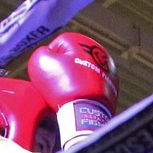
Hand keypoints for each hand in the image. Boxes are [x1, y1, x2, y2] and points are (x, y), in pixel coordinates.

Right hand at [28, 33, 118, 150]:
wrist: (84, 112)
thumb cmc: (61, 86)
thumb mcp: (40, 62)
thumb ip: (42, 52)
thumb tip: (48, 53)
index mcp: (80, 40)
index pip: (58, 46)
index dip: (51, 61)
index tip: (51, 74)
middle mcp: (98, 51)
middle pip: (73, 58)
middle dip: (65, 69)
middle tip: (59, 84)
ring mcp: (108, 69)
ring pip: (84, 71)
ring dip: (76, 79)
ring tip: (69, 92)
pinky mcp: (112, 85)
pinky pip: (94, 85)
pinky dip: (87, 89)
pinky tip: (80, 97)